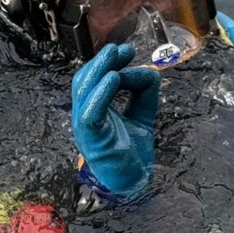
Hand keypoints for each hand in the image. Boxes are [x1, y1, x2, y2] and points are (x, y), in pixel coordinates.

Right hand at [71, 43, 160, 195]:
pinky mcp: (92, 138)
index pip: (93, 80)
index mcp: (93, 110)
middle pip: (84, 80)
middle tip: (122, 49)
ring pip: (83, 91)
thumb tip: (149, 72)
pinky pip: (91, 111)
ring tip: (115, 55)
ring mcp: (85, 127)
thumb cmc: (133, 152)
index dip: (107, 63)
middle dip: (101, 61)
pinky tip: (114, 78)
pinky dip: (101, 92)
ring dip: (99, 69)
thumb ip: (145, 93)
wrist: (132, 183)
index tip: (127, 51)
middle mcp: (85, 116)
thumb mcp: (143, 115)